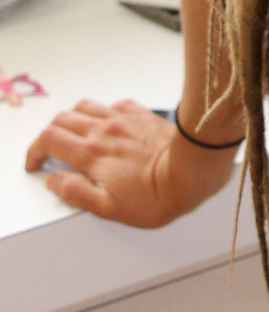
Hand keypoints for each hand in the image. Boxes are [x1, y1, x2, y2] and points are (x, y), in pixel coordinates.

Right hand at [24, 98, 237, 225]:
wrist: (191, 171)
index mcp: (91, 153)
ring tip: (74, 135)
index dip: (34, 151)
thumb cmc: (154, 195)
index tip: (35, 163)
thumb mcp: (108, 208)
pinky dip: (104, 111)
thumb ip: (76, 192)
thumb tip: (54, 181)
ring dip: (72, 118)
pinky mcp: (142, 114)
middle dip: (49, 134)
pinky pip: (115, 104)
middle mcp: (103, 130)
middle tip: (50, 151)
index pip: (49, 139)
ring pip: (86, 106)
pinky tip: (108, 124)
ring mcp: (123, 119)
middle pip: (62, 119)